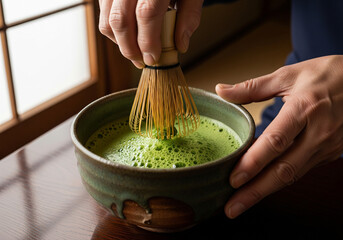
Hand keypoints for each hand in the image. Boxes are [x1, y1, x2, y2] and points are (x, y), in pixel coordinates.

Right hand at [98, 0, 203, 67]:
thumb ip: (189, 17)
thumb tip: (180, 46)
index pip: (146, 14)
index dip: (148, 41)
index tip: (153, 59)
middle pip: (120, 20)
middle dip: (129, 48)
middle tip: (141, 62)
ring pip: (107, 20)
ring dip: (119, 42)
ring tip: (135, 52)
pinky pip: (104, 13)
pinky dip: (114, 31)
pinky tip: (128, 36)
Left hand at [216, 55, 342, 218]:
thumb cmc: (326, 75)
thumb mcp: (289, 75)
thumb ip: (252, 87)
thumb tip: (221, 91)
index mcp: (305, 109)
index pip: (276, 142)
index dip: (254, 163)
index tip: (233, 179)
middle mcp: (318, 133)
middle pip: (284, 169)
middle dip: (256, 191)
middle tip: (232, 208)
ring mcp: (326, 146)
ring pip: (293, 175)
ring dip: (266, 191)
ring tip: (242, 203)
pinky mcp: (328, 153)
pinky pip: (300, 170)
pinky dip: (280, 180)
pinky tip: (262, 186)